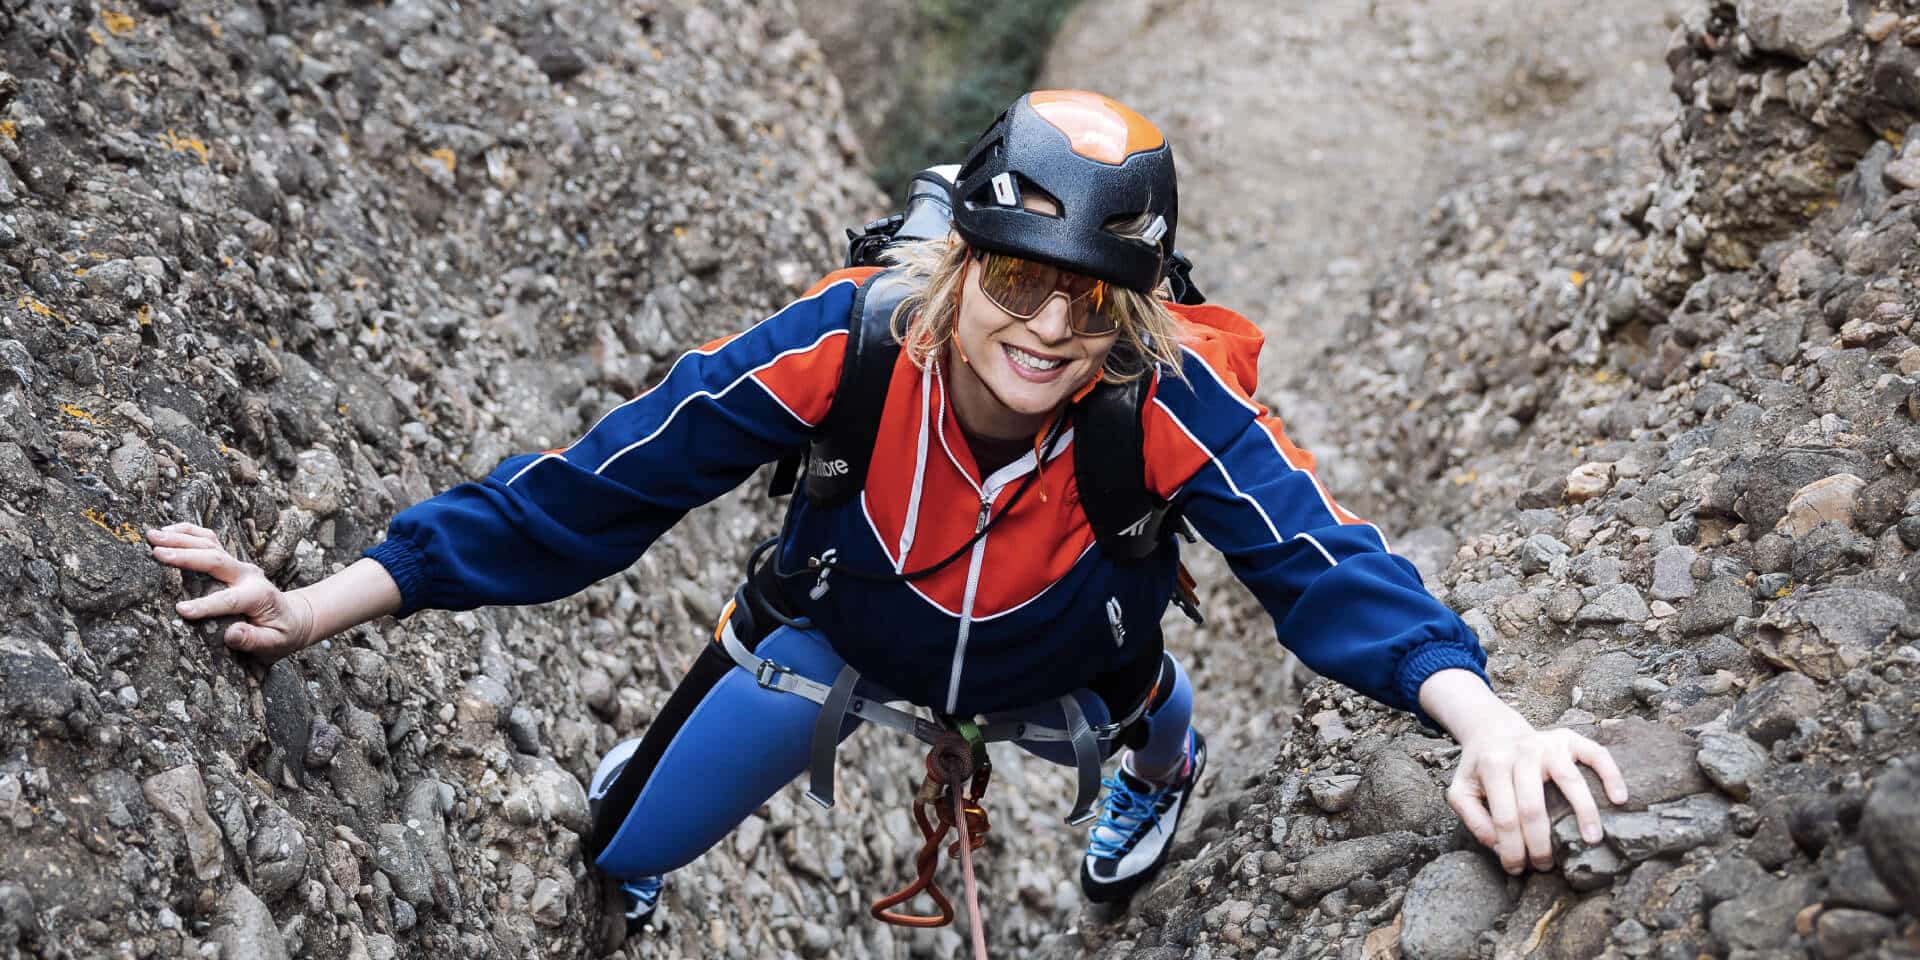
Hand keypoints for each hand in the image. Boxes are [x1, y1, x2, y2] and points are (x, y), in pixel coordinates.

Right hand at [147, 522, 316, 660]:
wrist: (294, 617)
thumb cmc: (282, 634)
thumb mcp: (274, 644)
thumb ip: (254, 640)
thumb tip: (232, 635)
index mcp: (258, 596)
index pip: (228, 599)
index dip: (205, 605)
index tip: (180, 610)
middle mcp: (248, 574)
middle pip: (215, 560)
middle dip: (185, 556)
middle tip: (156, 553)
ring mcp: (239, 564)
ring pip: (209, 544)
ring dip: (180, 538)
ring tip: (152, 536)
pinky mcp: (231, 560)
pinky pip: (209, 540)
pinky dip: (188, 532)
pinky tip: (168, 530)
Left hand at [1445, 717, 1628, 874]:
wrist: (1494, 731)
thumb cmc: (1481, 769)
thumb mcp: (1462, 790)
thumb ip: (1472, 818)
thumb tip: (1498, 845)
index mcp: (1494, 765)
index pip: (1504, 817)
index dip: (1511, 849)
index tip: (1518, 869)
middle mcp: (1523, 751)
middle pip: (1534, 806)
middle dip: (1540, 843)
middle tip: (1546, 866)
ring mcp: (1549, 742)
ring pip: (1571, 780)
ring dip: (1584, 813)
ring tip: (1592, 840)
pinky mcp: (1571, 738)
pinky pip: (1597, 754)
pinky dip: (1611, 775)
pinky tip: (1619, 798)